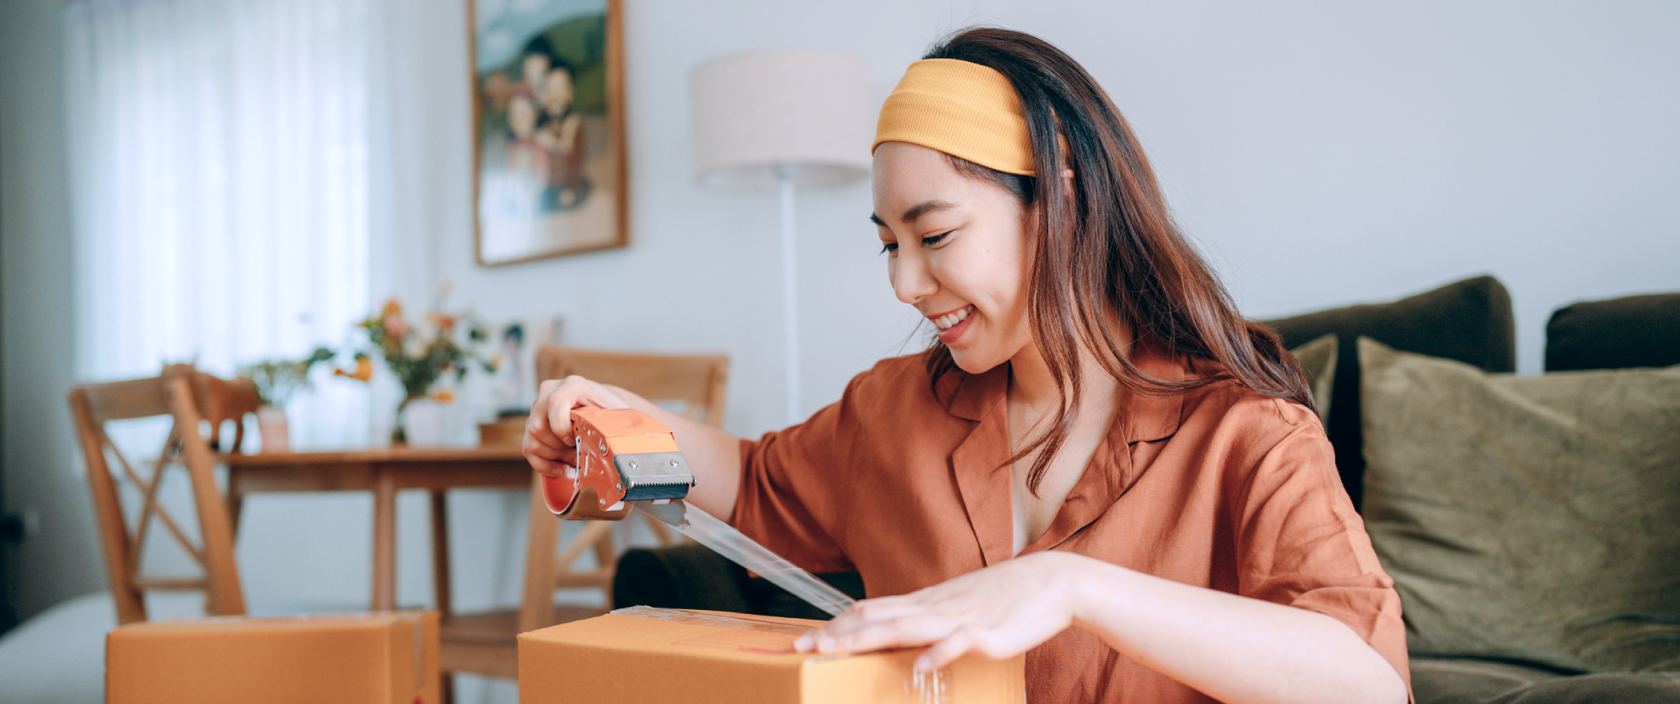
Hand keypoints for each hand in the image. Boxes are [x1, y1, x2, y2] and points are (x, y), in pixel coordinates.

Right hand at [523, 375, 630, 478]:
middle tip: (580, 455)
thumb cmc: (614, 413)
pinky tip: (564, 469)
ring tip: (576, 460)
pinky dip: (546, 465)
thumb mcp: (618, 415)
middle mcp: (550, 392)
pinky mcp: (532, 424)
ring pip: (533, 441)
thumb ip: (617, 425)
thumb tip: (621, 450)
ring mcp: (538, 408)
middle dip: (560, 448)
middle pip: (538, 427)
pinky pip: (529, 450)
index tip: (575, 441)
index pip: (554, 404)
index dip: (561, 428)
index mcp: (573, 385)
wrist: (604, 408)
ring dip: (555, 457)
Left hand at [793, 552, 1091, 672]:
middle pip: (875, 618)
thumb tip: (907, 641)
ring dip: (865, 639)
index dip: (837, 624)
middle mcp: (934, 608)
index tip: (807, 637)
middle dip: (836, 634)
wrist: (1052, 582)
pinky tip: (918, 669)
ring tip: (833, 651)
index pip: (871, 610)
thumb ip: (931, 620)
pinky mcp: (986, 634)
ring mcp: (958, 619)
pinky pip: (957, 644)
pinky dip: (936, 655)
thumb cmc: (1005, 598)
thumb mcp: (959, 606)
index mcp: (927, 602)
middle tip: (801, 647)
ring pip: (903, 628)